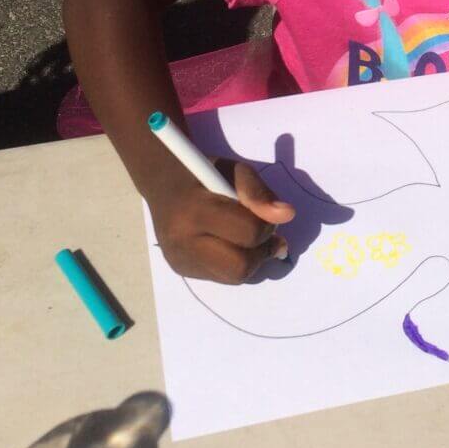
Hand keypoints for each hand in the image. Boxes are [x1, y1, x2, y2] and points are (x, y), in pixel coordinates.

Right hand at [151, 161, 293, 281]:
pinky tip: (228, 243)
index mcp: (195, 211)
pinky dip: (233, 263)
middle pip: (240, 267)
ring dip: (250, 260)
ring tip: (247, 239)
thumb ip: (259, 192)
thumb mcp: (233, 170)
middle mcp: (183, 242)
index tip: (267, 215)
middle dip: (260, 252)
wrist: (162, 182)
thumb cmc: (202, 172)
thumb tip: (286, 215)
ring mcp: (180, 260)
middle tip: (262, 235)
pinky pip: (221, 277)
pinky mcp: (181, 270)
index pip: (248, 233)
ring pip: (233, 277)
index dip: (267, 226)